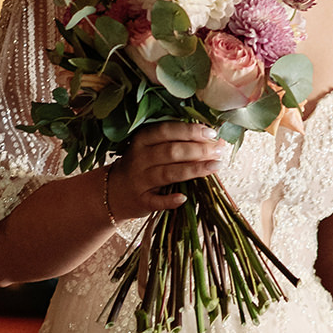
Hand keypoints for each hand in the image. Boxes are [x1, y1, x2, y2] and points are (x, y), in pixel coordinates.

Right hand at [107, 122, 227, 221]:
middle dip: (197, 150)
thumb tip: (214, 139)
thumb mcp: (152, 149)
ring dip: (193, 170)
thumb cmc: (142, 167)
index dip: (189, 131)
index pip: (166, 131)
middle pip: (171, 151)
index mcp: (142, 140)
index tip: (211, 133)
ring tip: (215, 167)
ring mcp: (139, 181)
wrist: (114, 193)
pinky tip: (183, 198)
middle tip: (218, 151)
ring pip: (168, 174)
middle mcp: (139, 158)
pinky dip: (170, 200)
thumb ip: (178, 142)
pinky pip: (156, 201)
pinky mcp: (141, 201)